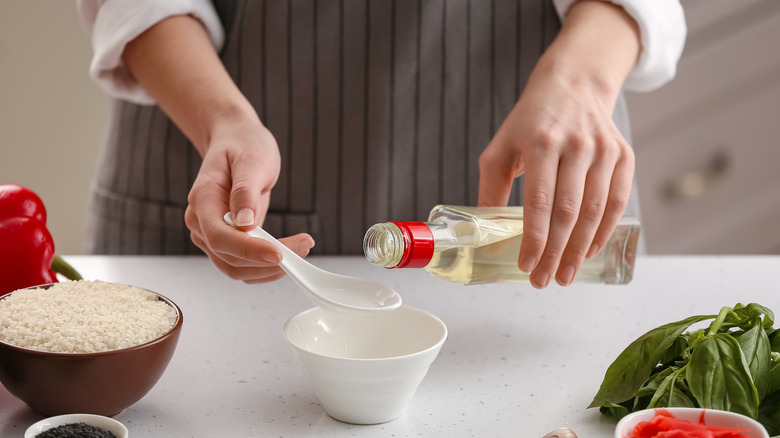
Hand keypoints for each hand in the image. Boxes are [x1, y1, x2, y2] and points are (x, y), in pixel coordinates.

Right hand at [185, 115, 314, 282]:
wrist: (236, 142)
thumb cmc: (243, 146)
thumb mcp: (251, 160)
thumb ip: (245, 191)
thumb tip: (245, 224)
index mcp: (202, 200)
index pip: (220, 236)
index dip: (249, 250)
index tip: (279, 253)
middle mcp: (201, 222)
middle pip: (229, 258)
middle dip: (268, 261)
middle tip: (305, 245)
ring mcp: (211, 235)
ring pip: (237, 269)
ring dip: (270, 269)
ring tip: (302, 247)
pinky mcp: (227, 242)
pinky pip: (244, 265)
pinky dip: (266, 267)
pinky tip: (290, 253)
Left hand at [477, 0, 639, 287]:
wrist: (572, 85)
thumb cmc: (530, 122)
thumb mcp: (500, 148)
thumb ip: (491, 189)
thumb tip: (481, 235)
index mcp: (540, 143)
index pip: (539, 202)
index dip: (534, 239)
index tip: (525, 265)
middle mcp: (576, 146)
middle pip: (569, 212)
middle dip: (556, 253)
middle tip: (543, 280)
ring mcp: (603, 150)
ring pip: (595, 211)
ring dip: (580, 250)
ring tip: (565, 275)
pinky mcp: (623, 155)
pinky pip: (617, 201)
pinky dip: (604, 230)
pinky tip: (590, 251)